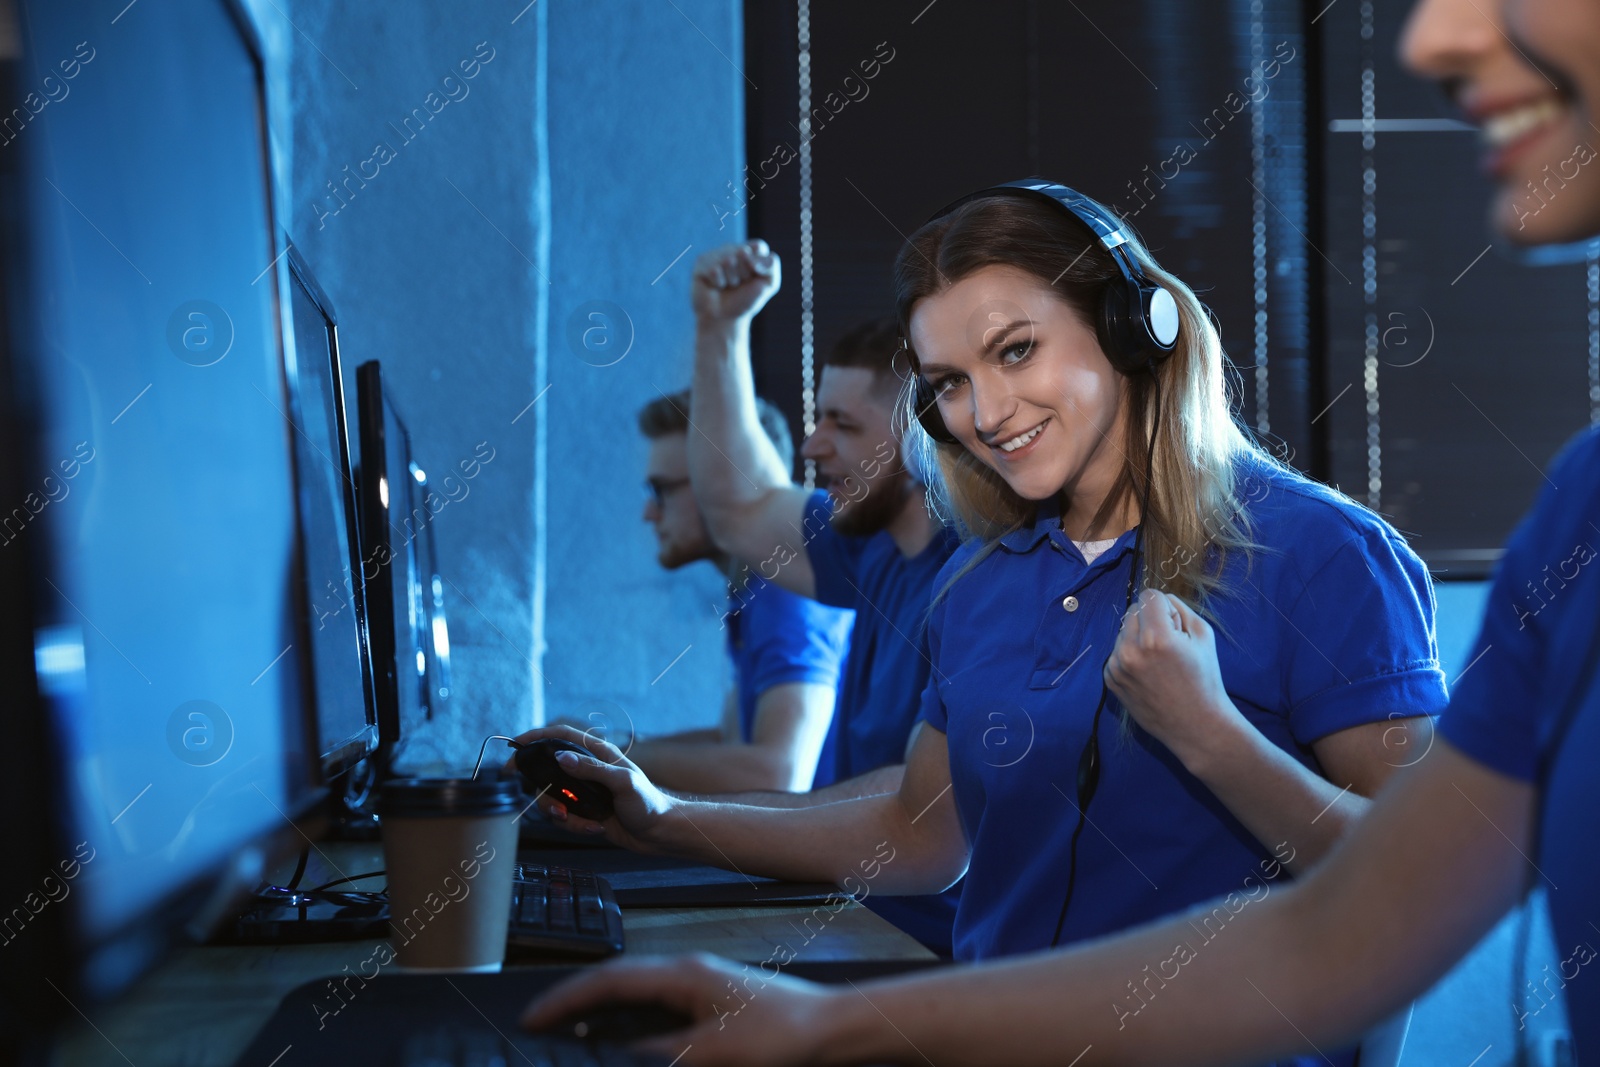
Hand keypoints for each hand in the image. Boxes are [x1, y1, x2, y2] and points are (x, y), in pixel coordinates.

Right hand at [501, 725, 674, 851]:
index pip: (561, 736)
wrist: (659, 833)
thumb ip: (592, 769)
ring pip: (552, 798)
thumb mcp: (623, 782)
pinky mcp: (583, 811)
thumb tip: (560, 758)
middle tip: (554, 808)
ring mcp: (583, 791)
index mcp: (598, 753)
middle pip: (547, 772)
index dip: (536, 737)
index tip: (516, 745)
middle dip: (545, 793)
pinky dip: (576, 826)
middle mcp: (587, 769)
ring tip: (583, 822)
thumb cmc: (649, 803)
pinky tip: (596, 828)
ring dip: (562, 814)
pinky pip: (564, 817)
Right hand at [520, 953, 841, 1066]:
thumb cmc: (787, 1033)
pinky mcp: (711, 1006)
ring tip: (567, 1033)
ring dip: (600, 1012)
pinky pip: (655, 1009)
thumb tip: (614, 1056)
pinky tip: (620, 1043)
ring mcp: (700, 988)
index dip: (567, 998)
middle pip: (616, 982)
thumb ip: (659, 1054)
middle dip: (574, 1001)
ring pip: (634, 995)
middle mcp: (688, 974)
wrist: (832, 1030)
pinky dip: (628, 1023)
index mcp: (684, 974)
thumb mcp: (714, 1053)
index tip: (535, 1016)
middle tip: (540, 1024)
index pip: (610, 979)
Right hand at [691, 240, 780, 324]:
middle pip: (743, 252)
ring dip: (732, 280)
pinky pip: (714, 269)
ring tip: (728, 286)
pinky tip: (716, 286)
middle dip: (745, 274)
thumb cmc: (746, 299)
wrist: (725, 317)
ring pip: (728, 261)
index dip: (758, 264)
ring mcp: (716, 253)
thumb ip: (771, 265)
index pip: (758, 246)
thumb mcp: (769, 284)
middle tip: (739, 284)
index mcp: (751, 250)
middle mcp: (733, 248)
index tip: (755, 276)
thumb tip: (749, 256)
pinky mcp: (702, 261)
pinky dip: (719, 283)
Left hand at [1103, 589, 1244, 768]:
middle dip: (1150, 620)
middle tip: (1169, 644)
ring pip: (1123, 631)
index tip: (1175, 624)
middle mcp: (1130, 650)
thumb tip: (1159, 599)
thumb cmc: (1204, 679)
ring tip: (1159, 662)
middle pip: (1133, 611)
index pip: (1148, 596)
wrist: (1195, 725)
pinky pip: (1116, 652)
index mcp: (1156, 638)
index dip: (1165, 607)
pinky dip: (1130, 656)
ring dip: (1138, 638)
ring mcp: (1116, 667)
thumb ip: (1179, 608)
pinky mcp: (1110, 679)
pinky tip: (1148, 673)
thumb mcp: (1203, 635)